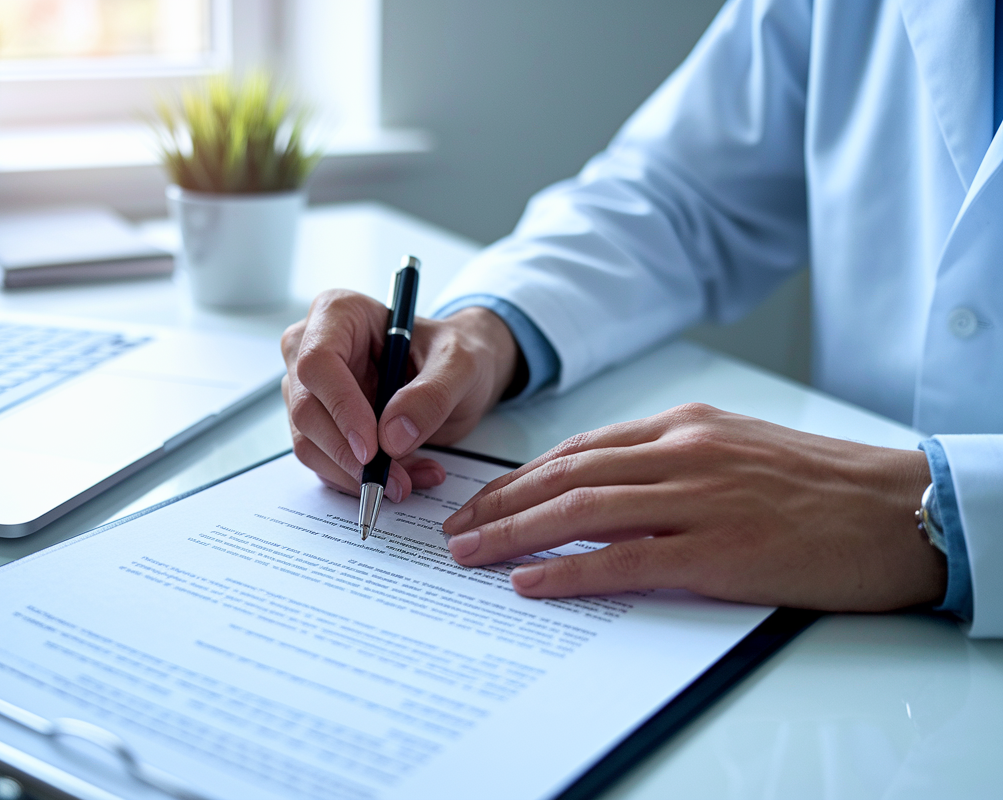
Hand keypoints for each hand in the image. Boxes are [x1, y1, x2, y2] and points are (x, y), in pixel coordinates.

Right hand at [281, 290, 519, 500]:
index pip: (317, 363)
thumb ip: (431, 395)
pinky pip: (326, 463)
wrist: (459, 375)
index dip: (340, 407)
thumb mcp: (461, 364)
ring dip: (357, 474)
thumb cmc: (456, 353)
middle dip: (348, 454)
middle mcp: (312, 349)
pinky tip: (404, 476)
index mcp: (338, 315)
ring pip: (310, 444)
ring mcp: (312, 391)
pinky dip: (361, 480)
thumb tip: (391, 437)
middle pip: (305, 410)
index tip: (372, 447)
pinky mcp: (321, 425)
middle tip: (394, 480)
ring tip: (411, 478)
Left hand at [442, 403, 946, 611]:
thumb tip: (606, 488)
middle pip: (565, 475)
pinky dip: (569, 569)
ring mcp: (699, 499)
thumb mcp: (738, 449)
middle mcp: (682, 453)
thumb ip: (672, 462)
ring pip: (581, 509)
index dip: (521, 476)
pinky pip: (625, 559)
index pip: (580, 448)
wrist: (902, 507)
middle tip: (455, 530)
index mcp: (685, 427)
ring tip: (469, 554)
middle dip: (499, 503)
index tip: (483, 499)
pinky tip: (530, 581)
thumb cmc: (823, 485)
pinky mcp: (720, 550)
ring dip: (513, 533)